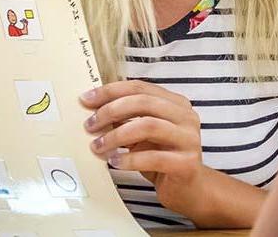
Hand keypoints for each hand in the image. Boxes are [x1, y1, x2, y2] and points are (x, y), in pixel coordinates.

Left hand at [80, 80, 207, 219]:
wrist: (190, 190)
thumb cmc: (163, 159)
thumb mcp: (145, 135)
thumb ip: (129, 120)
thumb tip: (95, 111)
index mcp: (176, 103)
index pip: (140, 88)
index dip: (112, 91)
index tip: (87, 99)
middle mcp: (186, 116)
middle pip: (144, 102)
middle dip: (111, 111)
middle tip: (90, 124)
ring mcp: (188, 138)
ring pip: (148, 125)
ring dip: (117, 135)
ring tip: (98, 146)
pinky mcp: (186, 163)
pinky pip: (153, 157)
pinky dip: (129, 159)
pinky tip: (115, 162)